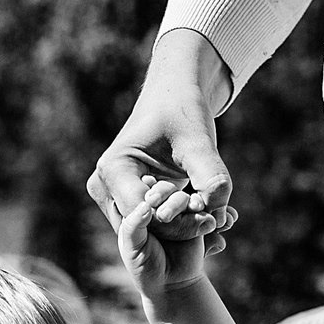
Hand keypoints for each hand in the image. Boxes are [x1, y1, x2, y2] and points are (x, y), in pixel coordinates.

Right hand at [89, 27, 237, 250]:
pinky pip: (152, 221)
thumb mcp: (198, 141)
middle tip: (217, 222)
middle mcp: (103, 186)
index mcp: (112, 169)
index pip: (144, 214)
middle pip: (144, 225)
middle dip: (181, 227)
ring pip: (149, 227)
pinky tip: (205, 213)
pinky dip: (178, 221)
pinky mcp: (124, 198)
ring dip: (182, 227)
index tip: (212, 217)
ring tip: (214, 217)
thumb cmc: (183, 111)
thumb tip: (220, 213)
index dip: (179, 222)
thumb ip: (211, 176)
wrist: (173, 96)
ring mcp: (110, 195)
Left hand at [117, 175, 227, 302]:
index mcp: (143, 207)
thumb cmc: (144, 266)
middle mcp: (163, 204)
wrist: (170, 285)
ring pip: (192, 201)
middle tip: (183, 206)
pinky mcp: (201, 221)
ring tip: (199, 209)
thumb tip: (144, 205)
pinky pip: (210, 215)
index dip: (155, 192)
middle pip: (172, 192)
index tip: (154, 201)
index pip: (148, 191)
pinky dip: (216, 217)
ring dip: (198, 203)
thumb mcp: (132, 248)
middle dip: (177, 201)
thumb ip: (133, 226)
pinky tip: (219, 222)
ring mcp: (183, 212)